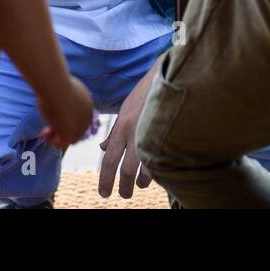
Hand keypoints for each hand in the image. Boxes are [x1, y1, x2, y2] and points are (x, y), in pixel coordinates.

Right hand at [37, 76, 93, 148]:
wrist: (57, 88)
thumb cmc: (58, 83)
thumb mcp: (65, 86)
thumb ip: (66, 93)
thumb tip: (59, 93)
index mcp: (88, 105)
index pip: (81, 118)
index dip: (68, 119)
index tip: (56, 114)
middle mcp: (87, 118)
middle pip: (77, 130)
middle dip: (63, 128)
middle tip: (49, 125)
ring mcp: (79, 128)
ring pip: (70, 138)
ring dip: (57, 136)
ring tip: (46, 130)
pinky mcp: (69, 135)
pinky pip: (62, 144)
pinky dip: (52, 141)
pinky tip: (44, 133)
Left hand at [97, 61, 158, 198]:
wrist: (165, 75)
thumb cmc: (144, 94)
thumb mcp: (124, 110)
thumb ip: (115, 131)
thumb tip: (103, 147)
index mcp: (121, 126)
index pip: (108, 159)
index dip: (105, 179)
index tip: (104, 193)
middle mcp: (134, 132)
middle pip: (126, 170)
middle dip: (124, 187)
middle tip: (123, 195)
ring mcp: (151, 133)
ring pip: (145, 168)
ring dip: (142, 181)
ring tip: (139, 186)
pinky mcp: (167, 132)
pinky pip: (161, 159)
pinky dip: (157, 170)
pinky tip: (156, 173)